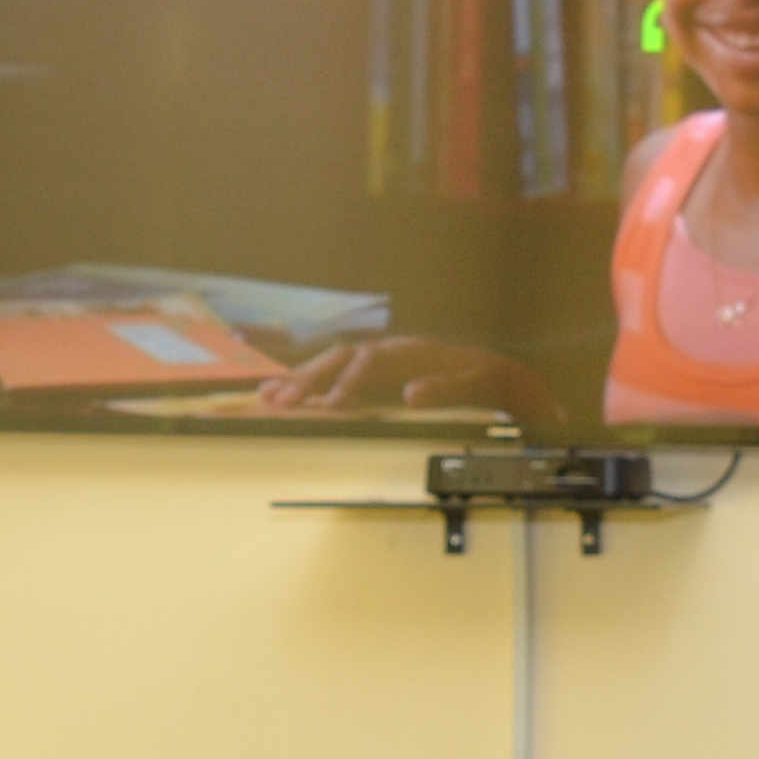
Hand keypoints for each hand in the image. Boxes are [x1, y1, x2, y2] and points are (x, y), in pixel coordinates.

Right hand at [257, 338, 552, 420]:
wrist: (492, 372)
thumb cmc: (482, 382)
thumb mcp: (473, 387)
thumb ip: (445, 389)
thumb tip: (412, 394)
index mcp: (411, 353)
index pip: (369, 363)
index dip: (347, 384)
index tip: (329, 408)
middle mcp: (389, 350)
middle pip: (340, 358)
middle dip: (308, 380)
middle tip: (279, 403)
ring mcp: (380, 358)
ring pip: (332, 363)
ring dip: (299, 380)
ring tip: (267, 397)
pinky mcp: (374, 372)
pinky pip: (336, 374)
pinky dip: (309, 382)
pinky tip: (281, 392)